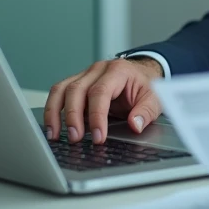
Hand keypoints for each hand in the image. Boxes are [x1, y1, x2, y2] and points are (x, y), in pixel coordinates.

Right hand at [44, 57, 163, 144]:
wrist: (142, 74)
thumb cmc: (145, 85)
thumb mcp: (155, 98)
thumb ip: (146, 112)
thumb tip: (136, 125)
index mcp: (117, 71)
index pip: (100, 92)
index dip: (97, 116)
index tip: (98, 137)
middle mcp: (98, 70)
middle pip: (76, 90)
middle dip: (73, 116)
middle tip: (75, 138)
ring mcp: (85, 75)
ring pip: (61, 89)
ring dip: (55, 113)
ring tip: (54, 134)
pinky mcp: (77, 83)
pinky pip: (59, 93)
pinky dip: (53, 110)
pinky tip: (53, 127)